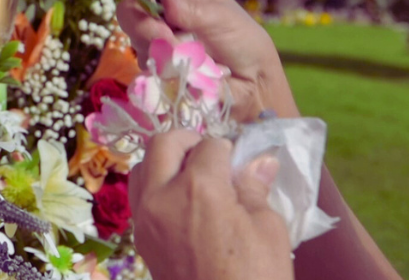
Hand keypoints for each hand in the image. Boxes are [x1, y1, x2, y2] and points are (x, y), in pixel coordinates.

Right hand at [116, 0, 299, 121]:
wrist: (251, 81)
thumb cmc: (242, 39)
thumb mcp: (221, 18)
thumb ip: (191, 9)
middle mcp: (161, 7)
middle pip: (130, 7)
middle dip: (142, 24)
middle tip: (162, 35)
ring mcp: (156, 36)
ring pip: (135, 37)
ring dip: (157, 48)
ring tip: (186, 57)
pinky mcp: (156, 62)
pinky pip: (145, 62)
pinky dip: (162, 66)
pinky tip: (182, 69)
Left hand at [129, 130, 292, 279]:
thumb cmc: (256, 278)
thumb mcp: (268, 229)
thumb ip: (255, 189)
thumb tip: (260, 161)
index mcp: (199, 188)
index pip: (210, 146)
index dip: (230, 149)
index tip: (241, 158)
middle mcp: (162, 197)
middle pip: (163, 144)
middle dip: (188, 141)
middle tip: (211, 154)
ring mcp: (146, 219)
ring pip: (142, 167)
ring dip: (165, 161)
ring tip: (193, 175)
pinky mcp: (141, 239)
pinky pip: (140, 197)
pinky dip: (156, 186)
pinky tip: (182, 200)